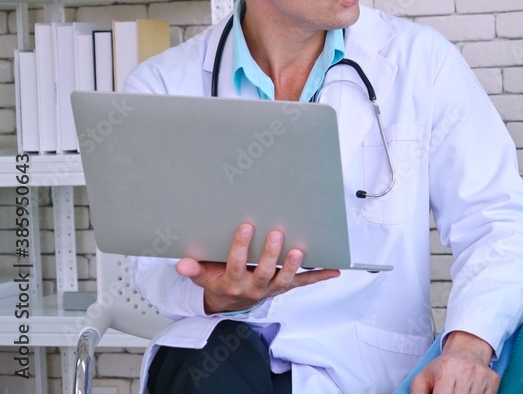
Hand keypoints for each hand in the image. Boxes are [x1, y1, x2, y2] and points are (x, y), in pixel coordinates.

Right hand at [175, 223, 340, 313]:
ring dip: (293, 266)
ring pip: (284, 280)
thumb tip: (181, 264)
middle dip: (270, 254)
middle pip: (263, 273)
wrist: (229, 303)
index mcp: (232, 282)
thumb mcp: (202, 277)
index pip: (235, 264)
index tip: (246, 226)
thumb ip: (193, 269)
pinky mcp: (284, 287)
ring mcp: (271, 288)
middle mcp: (253, 288)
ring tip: (299, 251)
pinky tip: (334, 270)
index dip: (240, 246)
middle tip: (277, 234)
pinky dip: (319, 277)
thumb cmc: (218, 282)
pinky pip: (303, 283)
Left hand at [411, 331, 497, 393]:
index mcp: (446, 369)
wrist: (468, 347)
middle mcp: (466, 371)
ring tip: (456, 391)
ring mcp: (481, 376)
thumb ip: (417, 393)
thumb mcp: (423, 377)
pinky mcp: (493, 380)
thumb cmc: (444, 365)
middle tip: (448, 393)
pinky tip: (469, 392)